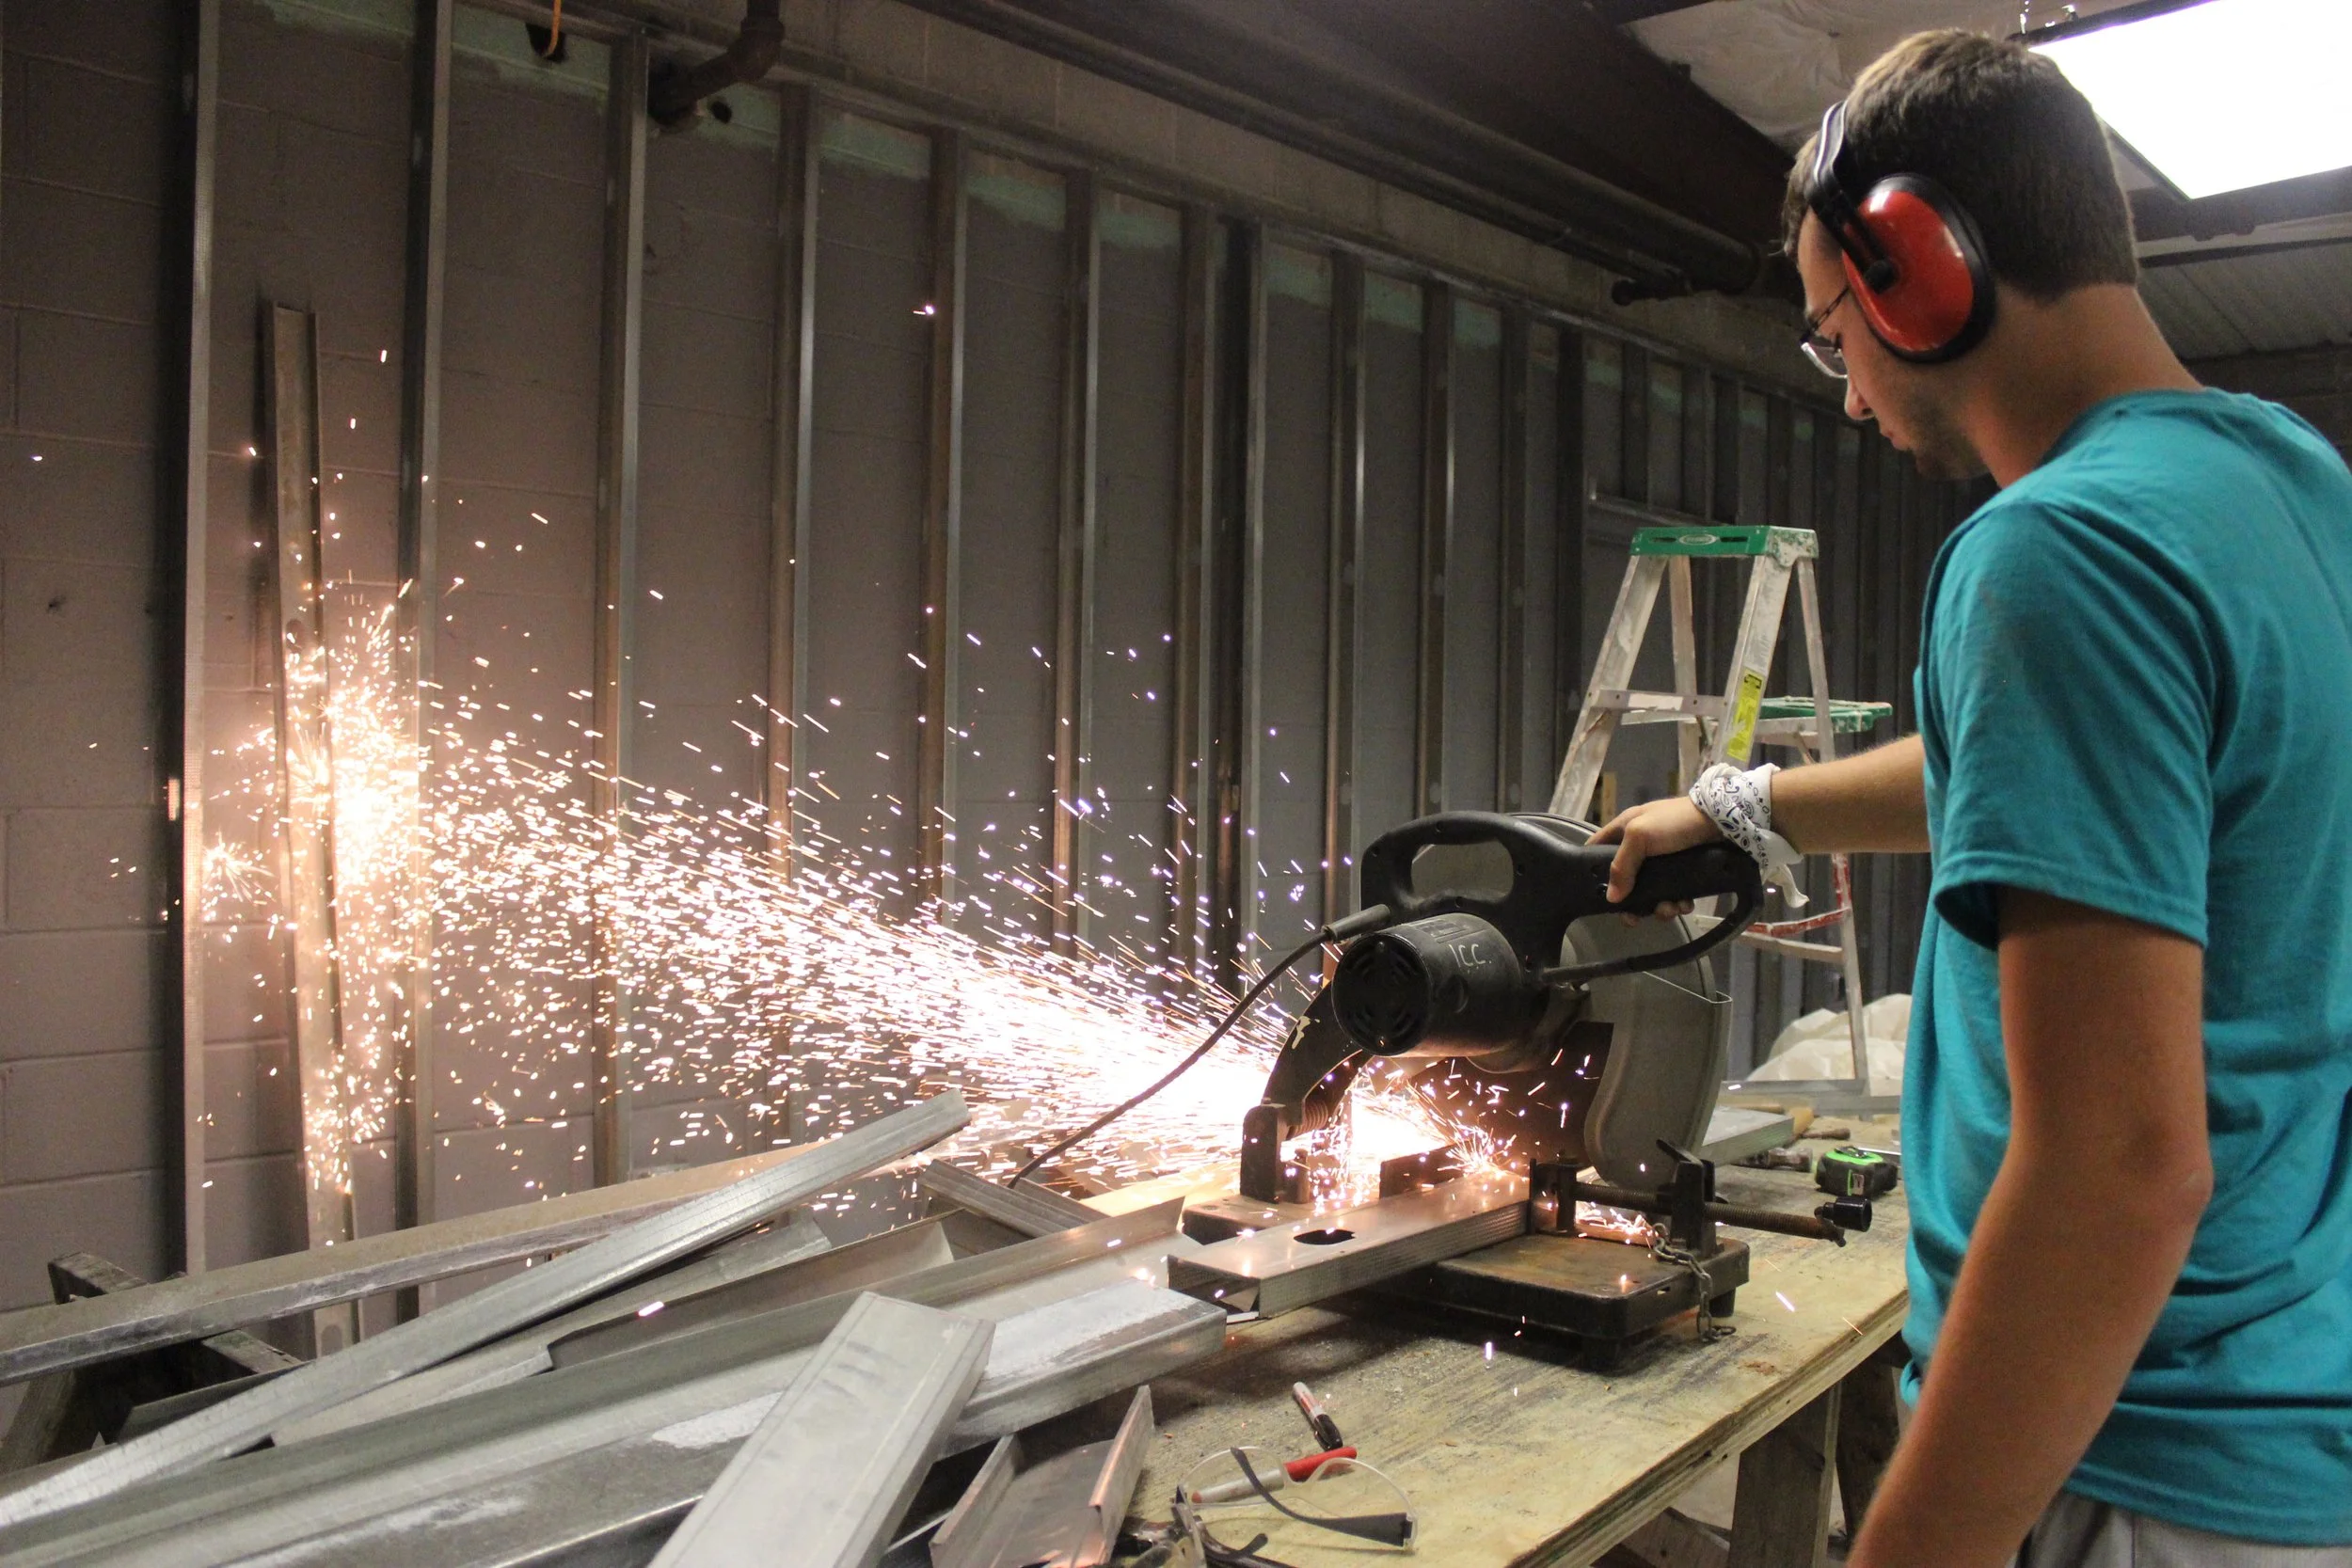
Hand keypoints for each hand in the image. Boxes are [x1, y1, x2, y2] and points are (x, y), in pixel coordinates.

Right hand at [1587, 796, 1722, 912]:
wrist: (1722, 823)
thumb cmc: (1674, 823)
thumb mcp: (1640, 836)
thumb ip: (1621, 865)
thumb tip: (1611, 897)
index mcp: (1625, 830)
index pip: (1597, 849)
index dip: (1591, 869)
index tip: (1594, 893)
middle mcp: (1641, 847)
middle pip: (1625, 881)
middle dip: (1632, 902)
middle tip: (1636, 917)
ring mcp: (1663, 862)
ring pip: (1650, 892)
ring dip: (1658, 906)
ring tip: (1670, 909)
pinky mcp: (1683, 872)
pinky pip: (1673, 894)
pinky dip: (1677, 903)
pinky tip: (1683, 905)